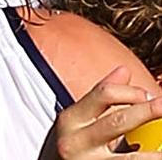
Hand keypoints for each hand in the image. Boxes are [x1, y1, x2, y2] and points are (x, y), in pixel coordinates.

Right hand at [39, 66, 161, 158]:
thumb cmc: (70, 147)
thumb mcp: (78, 119)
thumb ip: (101, 96)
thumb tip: (124, 71)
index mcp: (71, 119)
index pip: (103, 94)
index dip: (130, 91)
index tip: (148, 94)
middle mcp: (76, 140)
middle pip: (118, 120)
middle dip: (148, 112)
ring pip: (130, 157)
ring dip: (155, 153)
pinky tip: (155, 157)